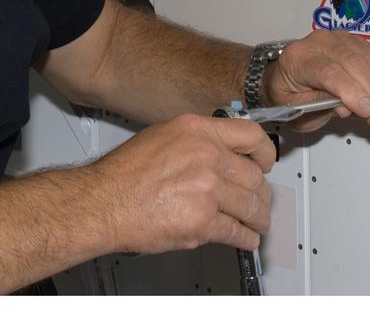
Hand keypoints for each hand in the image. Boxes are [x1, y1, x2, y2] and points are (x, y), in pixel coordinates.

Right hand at [88, 113, 274, 254]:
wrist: (102, 203)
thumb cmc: (123, 174)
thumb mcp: (161, 136)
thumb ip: (195, 141)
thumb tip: (219, 152)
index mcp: (197, 131)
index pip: (251, 136)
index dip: (266, 153)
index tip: (267, 163)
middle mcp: (206, 156)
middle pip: (255, 177)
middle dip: (260, 194)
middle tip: (258, 201)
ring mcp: (207, 189)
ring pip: (252, 207)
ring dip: (258, 219)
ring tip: (256, 223)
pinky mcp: (203, 222)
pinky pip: (238, 232)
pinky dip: (246, 239)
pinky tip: (243, 238)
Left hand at [263, 32, 369, 131]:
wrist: (284, 77)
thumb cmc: (287, 92)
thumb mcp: (294, 107)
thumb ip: (320, 105)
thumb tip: (348, 106)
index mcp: (299, 58)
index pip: (330, 72)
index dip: (353, 93)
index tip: (368, 112)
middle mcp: (319, 43)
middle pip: (355, 64)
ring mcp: (339, 40)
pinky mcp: (354, 43)